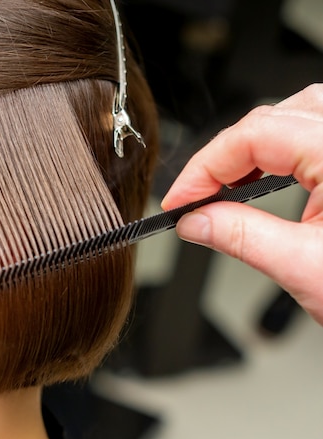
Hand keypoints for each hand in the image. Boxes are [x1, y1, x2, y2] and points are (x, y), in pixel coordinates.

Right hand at [161, 84, 322, 325]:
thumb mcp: (303, 267)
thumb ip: (240, 238)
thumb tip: (195, 222)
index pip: (253, 136)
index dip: (204, 167)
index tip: (180, 199)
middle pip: (272, 119)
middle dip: (224, 157)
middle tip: (196, 196)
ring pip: (294, 119)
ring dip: (251, 150)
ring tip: (223, 185)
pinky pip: (313, 136)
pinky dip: (278, 154)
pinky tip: (260, 177)